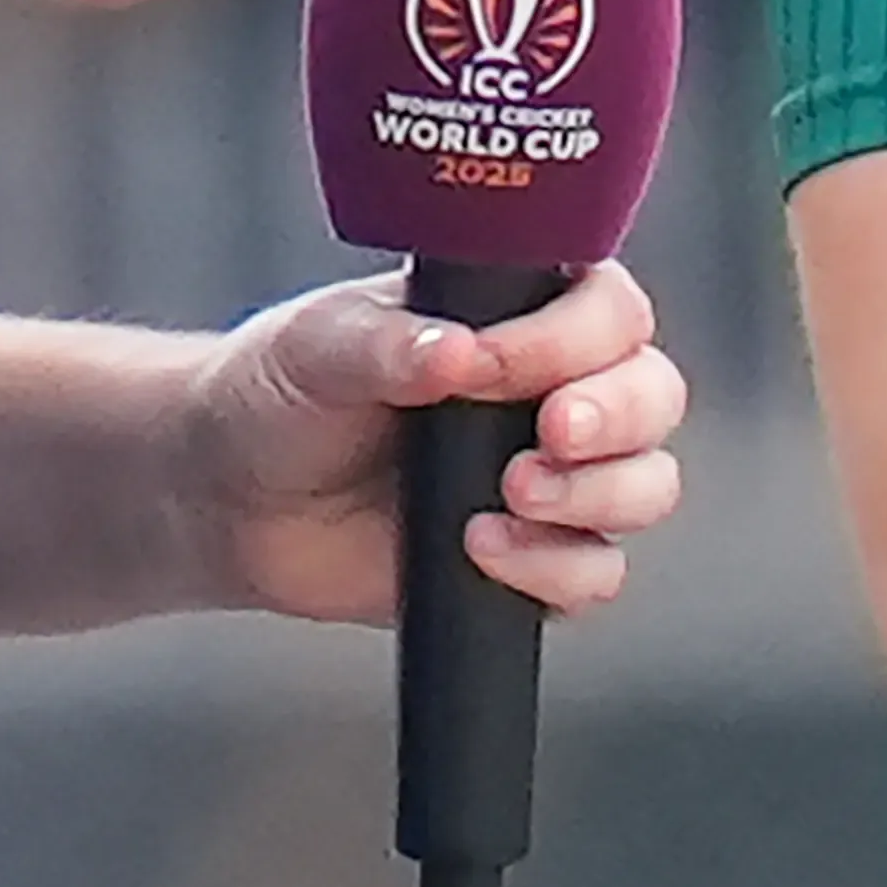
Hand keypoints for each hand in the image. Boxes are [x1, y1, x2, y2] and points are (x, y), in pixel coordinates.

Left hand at [181, 263, 691, 627]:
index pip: (609, 311)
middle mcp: (557, 387)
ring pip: (647, 486)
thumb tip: (460, 354)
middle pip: (655, 396)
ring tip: (510, 496)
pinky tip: (482, 550)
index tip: (493, 366)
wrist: (231, 496)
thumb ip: (388, 346)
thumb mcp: (319, 349)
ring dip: (599, 496)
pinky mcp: (532, 560)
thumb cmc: (281, 392)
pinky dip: (556, 570)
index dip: (571, 340)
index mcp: (522, 311)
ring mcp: (553, 477)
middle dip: (616, 418)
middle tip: (549, 433)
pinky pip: (594, 575)